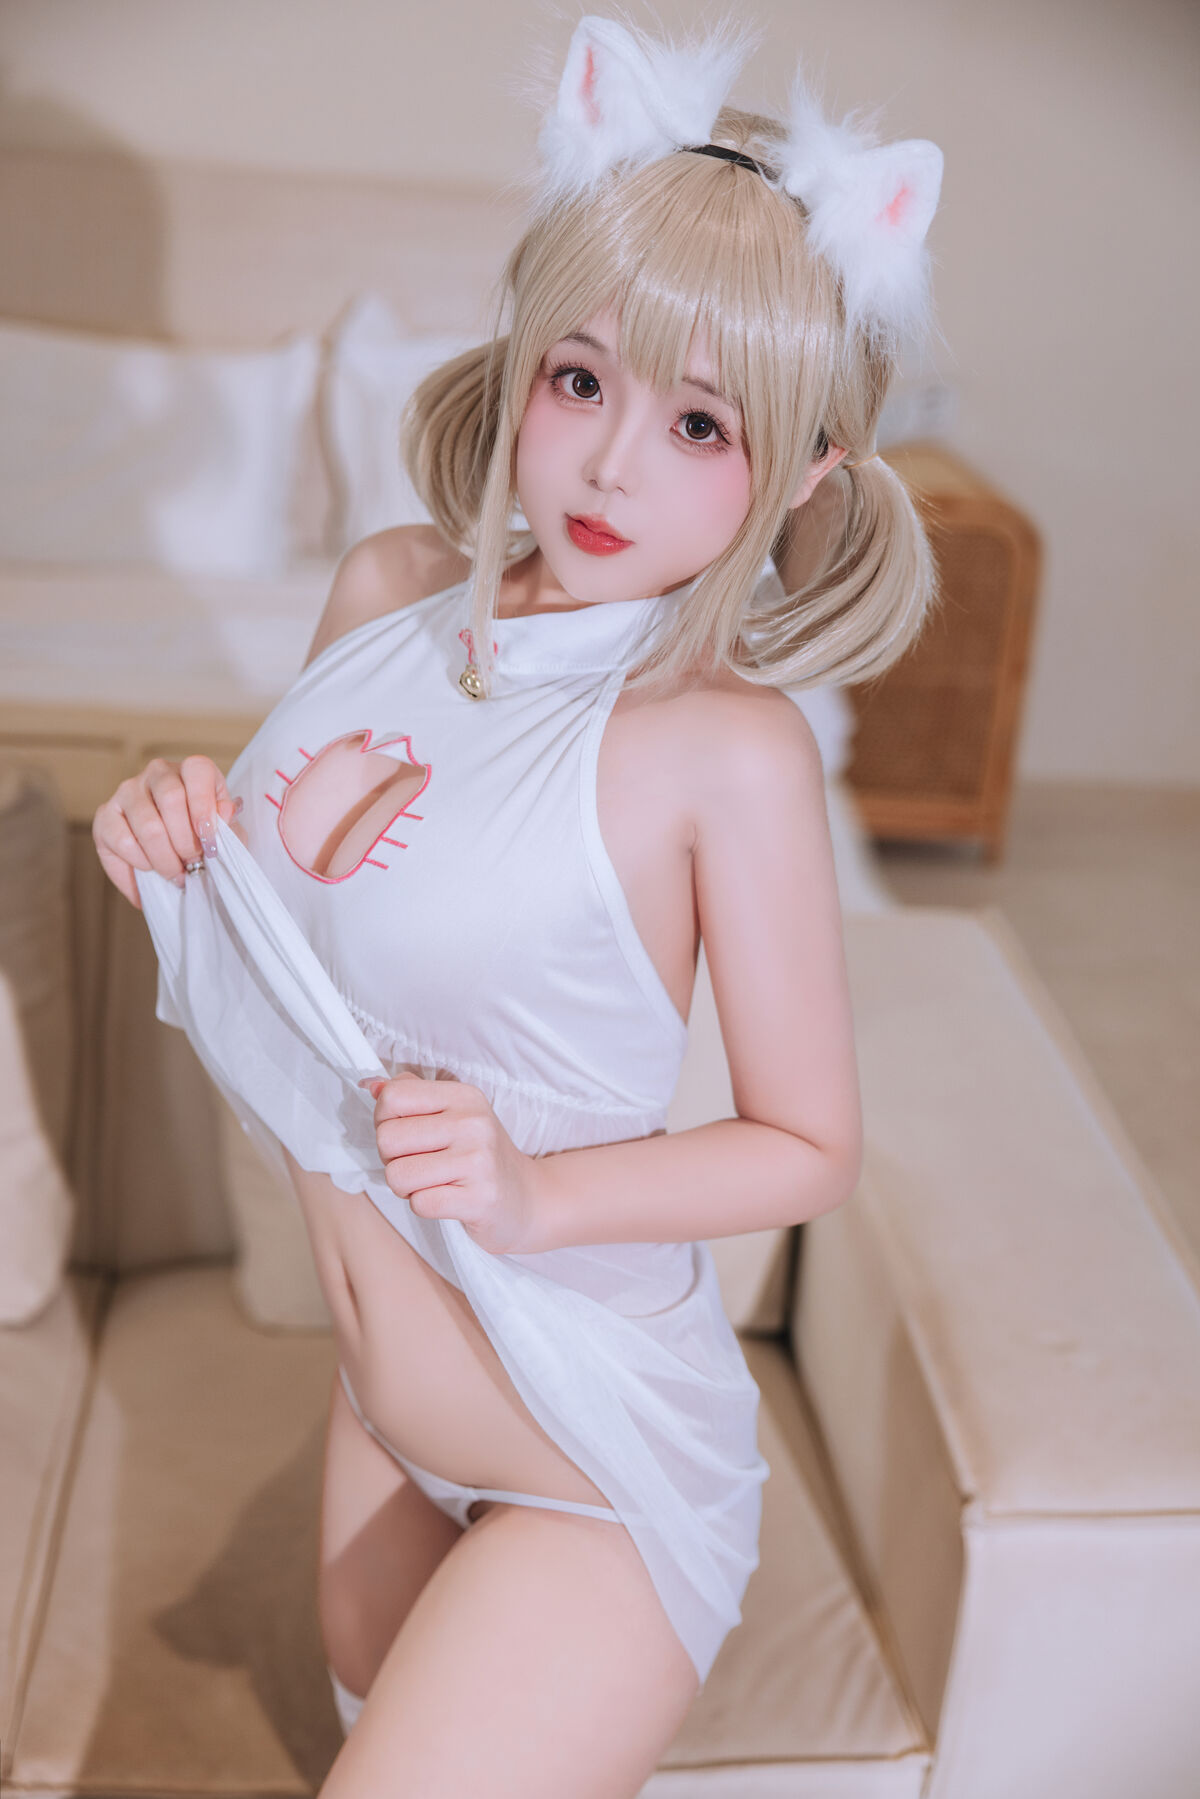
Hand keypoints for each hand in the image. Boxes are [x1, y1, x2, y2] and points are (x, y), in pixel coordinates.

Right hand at [92, 754, 246, 909]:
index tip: (209, 839)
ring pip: (147, 825)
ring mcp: (127, 791)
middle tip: (193, 864)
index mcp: (190, 769)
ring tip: (176, 873)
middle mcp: (157, 773)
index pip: (197, 769)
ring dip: (165, 858)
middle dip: (186, 841)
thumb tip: (225, 811)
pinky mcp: (104, 815)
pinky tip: (151, 869)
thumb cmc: (203, 837)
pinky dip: (140, 862)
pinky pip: (121, 840)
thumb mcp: (225, 831)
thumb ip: (228, 822)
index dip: (204, 804)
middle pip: (171, 798)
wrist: (177, 854)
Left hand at [359, 1070, 543, 1256]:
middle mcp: (473, 1123)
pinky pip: (420, 1204)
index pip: (393, 1097)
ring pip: (398, 1175)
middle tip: (419, 1163)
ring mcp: (479, 1161)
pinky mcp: (479, 1199)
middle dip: (392, 1158)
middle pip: (387, 1138)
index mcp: (463, 1096)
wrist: (526, 1197)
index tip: (406, 1135)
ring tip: (432, 1182)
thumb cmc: (478, 1156)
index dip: (385, 1121)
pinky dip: (425, 1206)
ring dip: (407, 1187)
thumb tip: (370, 1085)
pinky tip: (447, 1199)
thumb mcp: (453, 1115)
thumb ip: (411, 1096)